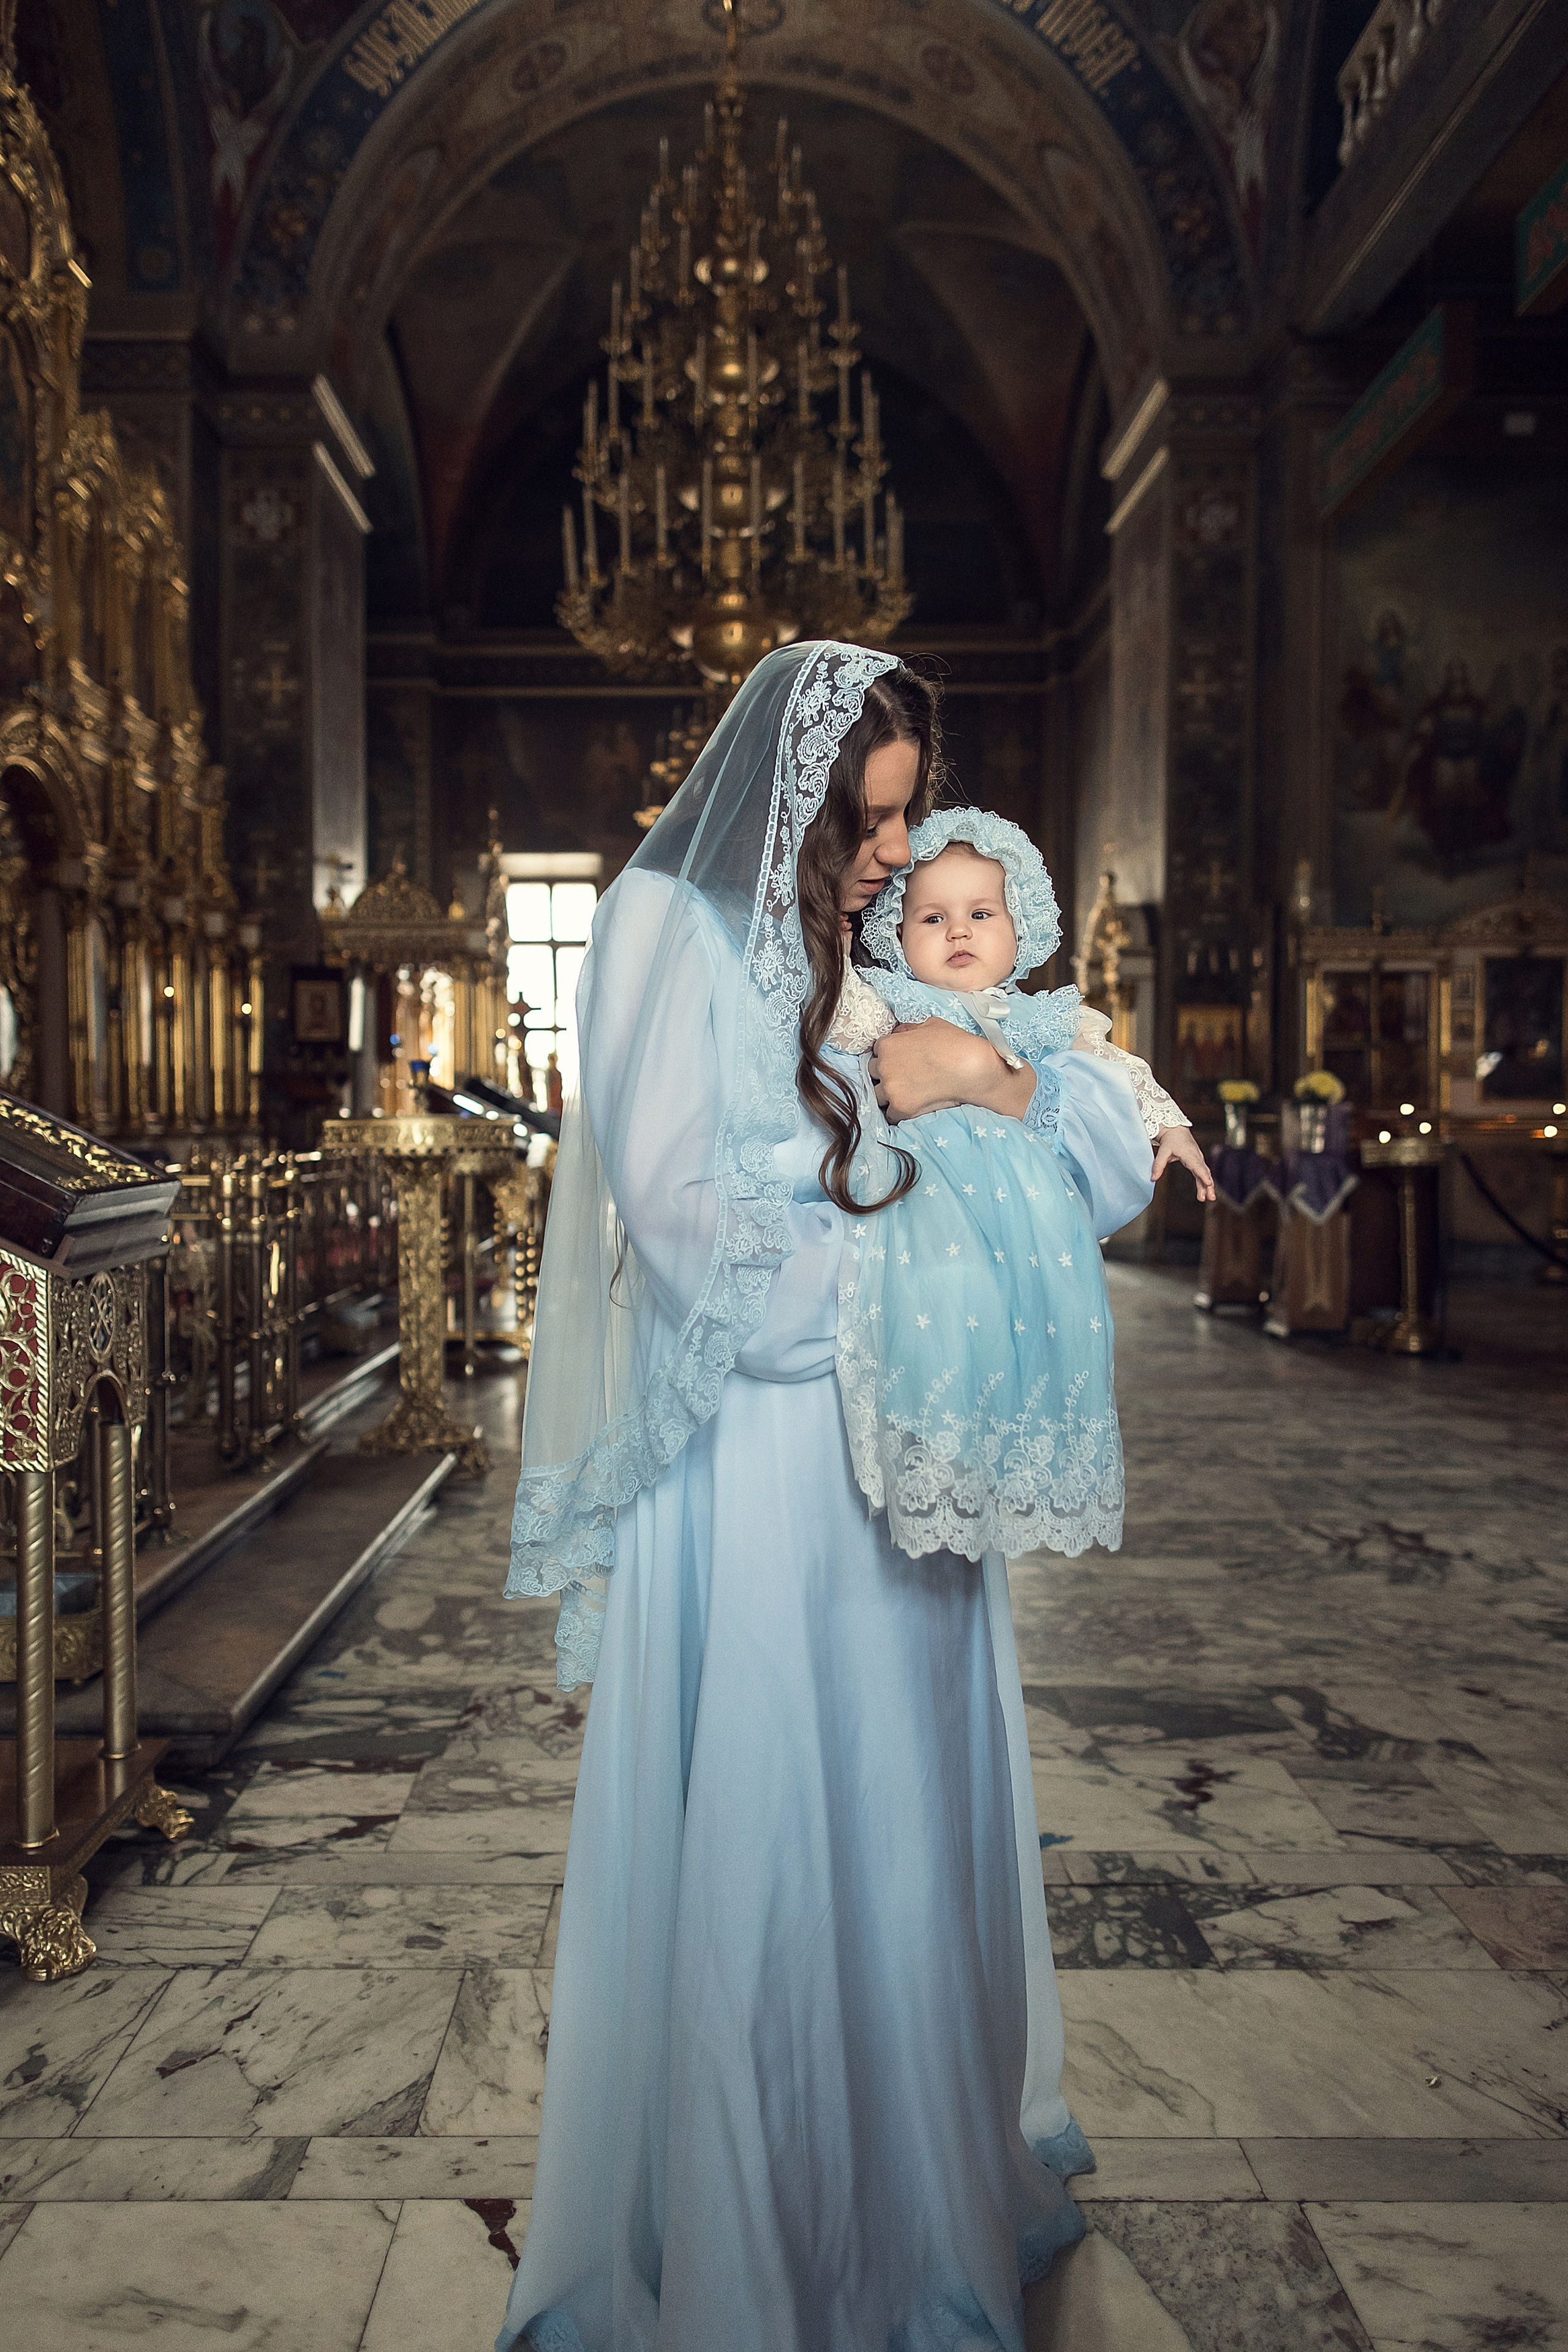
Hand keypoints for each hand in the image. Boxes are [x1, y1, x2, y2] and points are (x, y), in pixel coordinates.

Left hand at [869, 1020, 1035, 1124]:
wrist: (972, 1068)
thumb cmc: (955, 1042)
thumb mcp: (929, 1025)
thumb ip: (907, 1029)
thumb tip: (898, 1033)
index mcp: (887, 1045)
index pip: (876, 1052)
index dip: (889, 1057)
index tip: (900, 1062)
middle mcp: (883, 1066)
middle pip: (873, 1074)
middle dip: (886, 1075)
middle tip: (903, 1079)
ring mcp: (891, 1089)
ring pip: (877, 1096)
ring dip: (888, 1096)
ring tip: (906, 1095)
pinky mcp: (901, 1108)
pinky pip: (890, 1115)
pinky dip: (898, 1113)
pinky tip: (910, 1108)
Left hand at [1153, 1124, 1215, 1202]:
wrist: (1176, 1130)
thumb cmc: (1171, 1140)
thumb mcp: (1163, 1151)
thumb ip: (1158, 1165)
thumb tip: (1153, 1178)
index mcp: (1189, 1153)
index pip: (1197, 1165)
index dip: (1203, 1175)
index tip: (1208, 1183)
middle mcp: (1197, 1157)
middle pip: (1204, 1172)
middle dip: (1208, 1185)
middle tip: (1210, 1197)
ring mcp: (1199, 1160)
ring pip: (1205, 1174)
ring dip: (1208, 1186)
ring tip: (1209, 1198)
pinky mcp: (1198, 1162)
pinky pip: (1203, 1173)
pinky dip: (1205, 1183)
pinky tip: (1205, 1192)